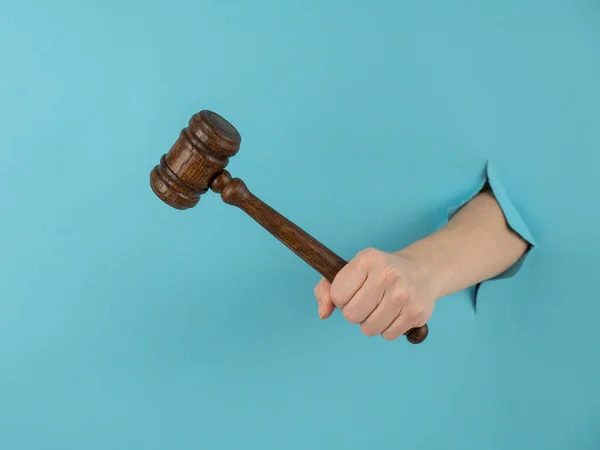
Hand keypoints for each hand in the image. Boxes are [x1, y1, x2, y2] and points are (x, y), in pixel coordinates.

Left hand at [313, 248, 440, 340]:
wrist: (421, 270)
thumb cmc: (378, 273)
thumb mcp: (351, 270)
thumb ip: (326, 289)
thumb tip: (323, 313)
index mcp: (367, 259)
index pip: (337, 295)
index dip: (341, 298)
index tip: (352, 291)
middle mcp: (387, 274)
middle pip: (352, 315)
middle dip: (355, 313)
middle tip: (367, 301)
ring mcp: (404, 294)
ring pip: (369, 329)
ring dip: (370, 323)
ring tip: (381, 307)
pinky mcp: (416, 312)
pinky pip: (388, 335)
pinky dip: (387, 328)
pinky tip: (394, 313)